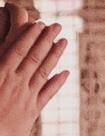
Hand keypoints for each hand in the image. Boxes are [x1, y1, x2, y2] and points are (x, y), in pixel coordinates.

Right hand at [0, 5, 68, 135]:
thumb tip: (0, 56)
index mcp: (0, 75)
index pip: (17, 50)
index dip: (30, 36)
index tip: (39, 24)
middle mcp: (17, 83)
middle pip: (35, 57)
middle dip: (46, 40)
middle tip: (58, 25)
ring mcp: (27, 96)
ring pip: (44, 71)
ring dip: (55, 55)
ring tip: (65, 41)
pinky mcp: (32, 111)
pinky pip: (48, 93)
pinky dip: (57, 82)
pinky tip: (66, 72)